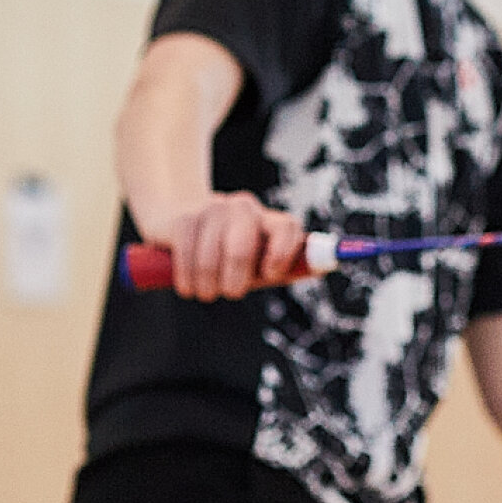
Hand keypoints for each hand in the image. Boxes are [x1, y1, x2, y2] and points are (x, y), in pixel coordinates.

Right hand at [156, 192, 309, 300]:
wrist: (179, 223)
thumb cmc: (227, 253)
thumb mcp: (257, 263)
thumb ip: (284, 268)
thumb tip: (323, 268)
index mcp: (269, 221)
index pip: (287, 228)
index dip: (281, 254)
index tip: (269, 275)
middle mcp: (244, 209)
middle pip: (241, 248)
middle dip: (234, 280)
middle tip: (230, 293)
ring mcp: (213, 209)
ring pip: (210, 256)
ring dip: (206, 284)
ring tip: (205, 292)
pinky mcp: (184, 216)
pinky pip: (185, 250)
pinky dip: (186, 276)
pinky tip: (187, 287)